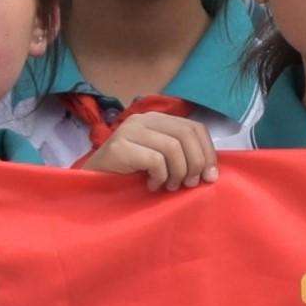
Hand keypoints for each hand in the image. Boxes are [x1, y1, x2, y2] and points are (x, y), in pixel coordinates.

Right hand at [82, 108, 215, 191]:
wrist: (94, 183)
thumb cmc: (131, 174)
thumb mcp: (162, 161)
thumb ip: (182, 157)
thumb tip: (212, 171)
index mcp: (158, 119)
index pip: (195, 127)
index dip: (208, 152)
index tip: (210, 176)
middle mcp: (144, 119)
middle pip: (186, 135)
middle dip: (196, 163)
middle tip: (190, 184)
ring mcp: (129, 130)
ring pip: (173, 147)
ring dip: (177, 172)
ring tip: (170, 186)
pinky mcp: (119, 146)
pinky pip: (155, 160)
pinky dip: (160, 177)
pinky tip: (152, 185)